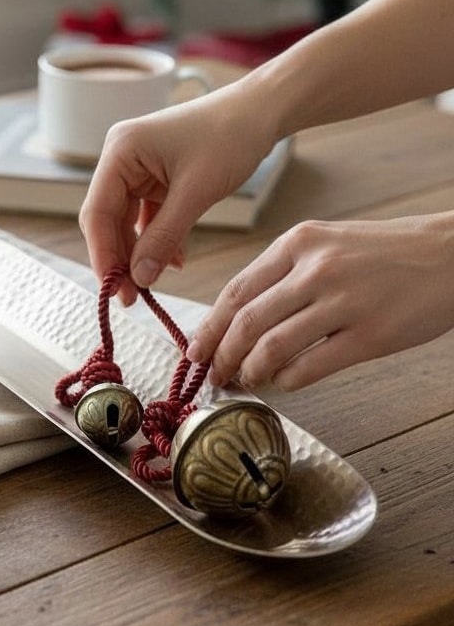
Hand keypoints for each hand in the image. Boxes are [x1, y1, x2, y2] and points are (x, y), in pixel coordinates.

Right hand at [79, 89, 272, 303]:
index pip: (97, 212)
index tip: (115, 290)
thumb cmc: (230, 136)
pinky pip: (147, 218)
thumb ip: (164, 237)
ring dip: (139, 253)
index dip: (102, 256)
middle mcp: (121, 159)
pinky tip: (173, 261)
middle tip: (132, 297)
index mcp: (120, 151)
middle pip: (107, 220)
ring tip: (152, 284)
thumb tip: (139, 278)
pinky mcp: (156, 179)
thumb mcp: (196, 192)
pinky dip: (158, 240)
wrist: (261, 111)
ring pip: (126, 223)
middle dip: (120, 259)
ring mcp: (138, 169)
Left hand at [186, 215, 453, 389]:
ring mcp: (343, 302)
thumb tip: (239, 318)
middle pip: (245, 323)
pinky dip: (287, 381)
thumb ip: (285, 273)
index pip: (236, 291)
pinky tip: (283, 383)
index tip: (196, 351)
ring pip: (272, 348)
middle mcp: (315, 269)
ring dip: (251, 372)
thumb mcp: (329, 243)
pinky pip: (310, 367)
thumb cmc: (386, 253)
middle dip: (222, 357)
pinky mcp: (370, 335)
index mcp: (299, 243)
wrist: (452, 255)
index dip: (210, 327)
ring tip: (247, 381)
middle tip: (215, 376)